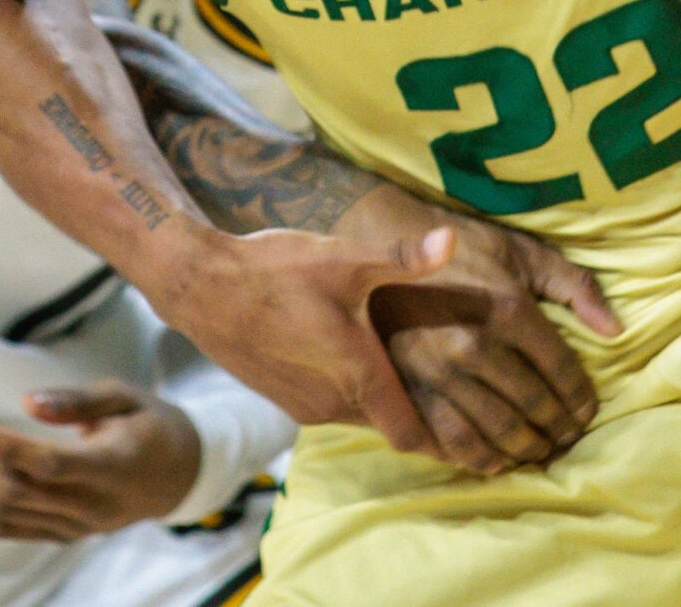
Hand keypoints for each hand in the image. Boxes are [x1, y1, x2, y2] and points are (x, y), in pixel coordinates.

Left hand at [0, 379, 201, 541]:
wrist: (181, 474)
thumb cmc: (153, 424)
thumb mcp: (127, 397)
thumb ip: (78, 401)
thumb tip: (27, 403)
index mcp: (114, 467)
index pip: (50, 465)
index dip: (6, 449)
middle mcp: (92, 506)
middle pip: (18, 493)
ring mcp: (76, 526)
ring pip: (7, 514)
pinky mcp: (64, 534)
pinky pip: (11, 531)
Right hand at [159, 223, 464, 462]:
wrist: (202, 286)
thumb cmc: (274, 271)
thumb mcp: (343, 259)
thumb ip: (402, 256)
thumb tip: (453, 240)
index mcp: (358, 375)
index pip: (415, 433)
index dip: (450, 440)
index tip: (479, 436)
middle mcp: (334, 402)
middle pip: (392, 425)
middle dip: (425, 418)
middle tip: (461, 400)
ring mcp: (304, 405)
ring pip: (362, 415)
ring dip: (385, 404)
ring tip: (412, 376)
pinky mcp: (283, 398)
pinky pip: (333, 407)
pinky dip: (353, 395)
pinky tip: (358, 361)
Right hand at [340, 183, 620, 476]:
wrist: (385, 242)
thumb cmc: (463, 246)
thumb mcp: (524, 252)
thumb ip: (575, 287)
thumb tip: (615, 331)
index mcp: (508, 310)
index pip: (561, 371)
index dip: (581, 398)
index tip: (588, 411)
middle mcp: (474, 347)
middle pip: (532, 407)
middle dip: (558, 429)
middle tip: (568, 437)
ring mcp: (438, 372)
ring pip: (493, 432)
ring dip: (523, 450)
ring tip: (538, 452)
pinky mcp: (407, 386)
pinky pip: (446, 440)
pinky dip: (475, 459)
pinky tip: (493, 460)